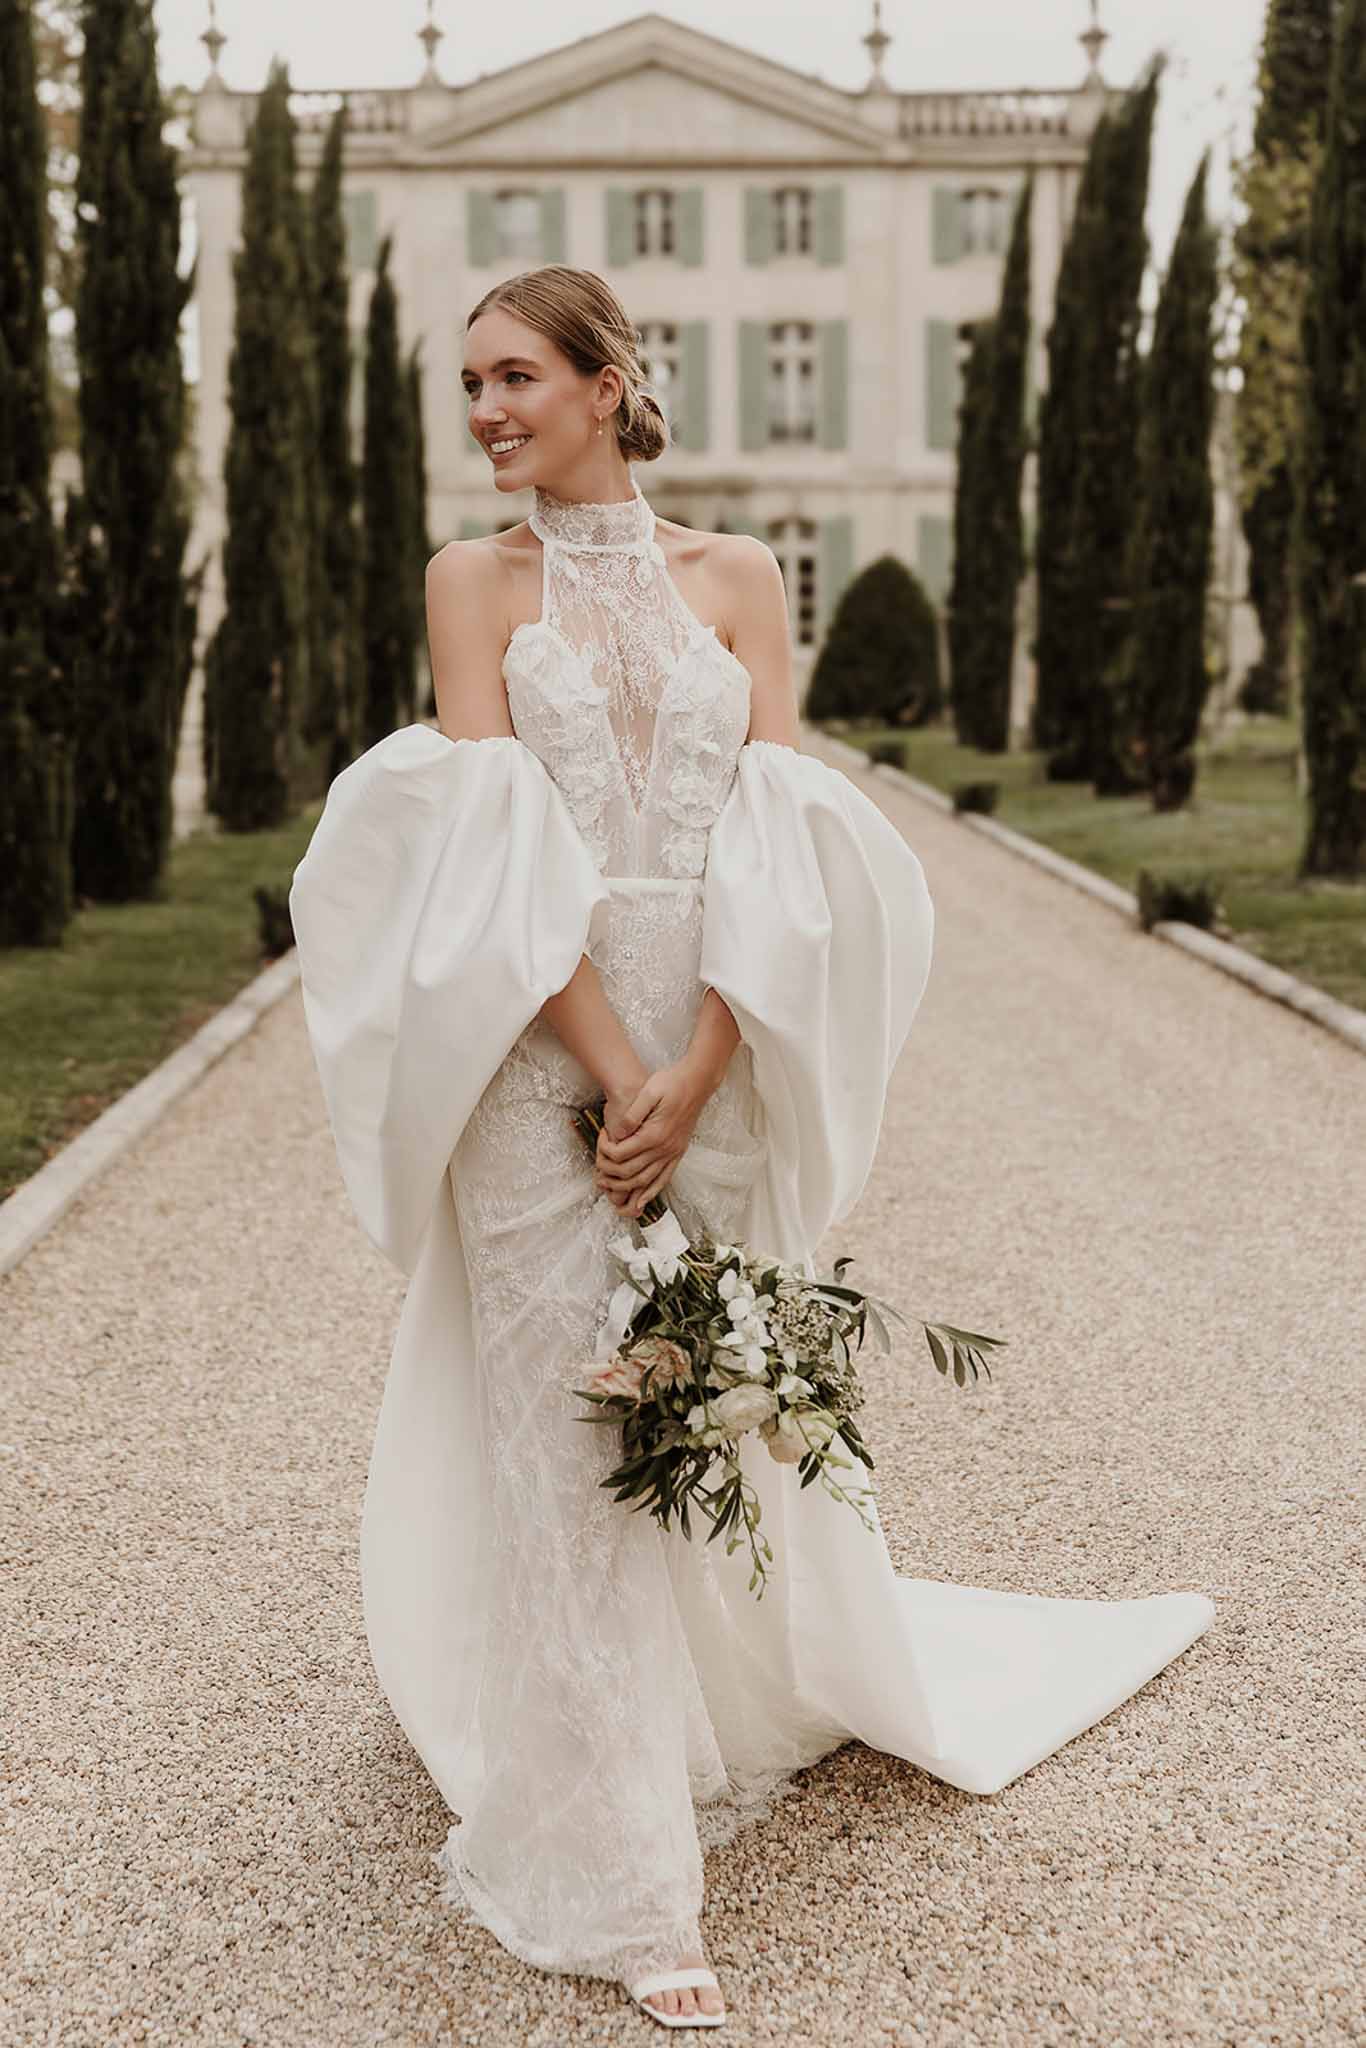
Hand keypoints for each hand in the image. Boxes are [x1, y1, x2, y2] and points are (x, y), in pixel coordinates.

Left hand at [595, 1059, 713, 1216]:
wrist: (698, 1082)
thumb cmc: (671, 1082)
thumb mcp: (649, 1091)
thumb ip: (633, 1114)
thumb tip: (618, 1133)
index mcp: (654, 1134)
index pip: (621, 1154)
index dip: (605, 1150)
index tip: (601, 1136)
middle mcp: (664, 1148)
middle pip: (630, 1173)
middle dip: (609, 1174)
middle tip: (597, 1168)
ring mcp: (673, 1153)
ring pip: (645, 1182)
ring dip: (625, 1189)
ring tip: (609, 1188)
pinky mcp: (678, 1153)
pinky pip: (664, 1179)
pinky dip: (651, 1193)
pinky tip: (641, 1202)